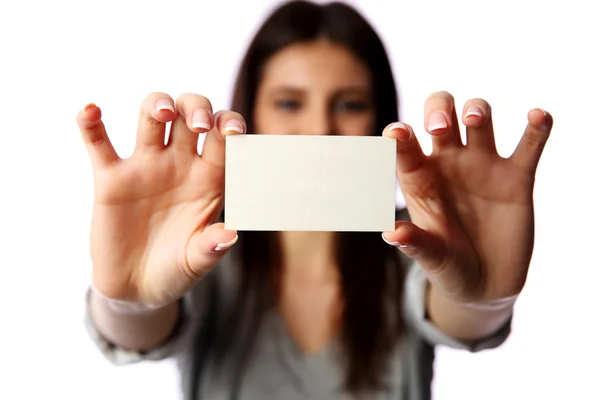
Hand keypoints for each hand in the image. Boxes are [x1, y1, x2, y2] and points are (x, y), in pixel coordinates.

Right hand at [77, 93, 245, 306]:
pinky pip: (98, 143)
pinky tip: (90, 110)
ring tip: (162, 114)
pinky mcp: (111, 179)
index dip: (230, 125)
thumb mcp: (197, 262)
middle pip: (190, 114)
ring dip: (157, 104)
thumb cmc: (176, 270)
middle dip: (197, 108)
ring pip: (150, 117)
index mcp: (208, 179)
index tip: (233, 132)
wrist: (137, 289)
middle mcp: (179, 165)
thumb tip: (231, 234)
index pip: (223, 138)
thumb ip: (212, 247)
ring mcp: (145, 168)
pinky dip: (90, 124)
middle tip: (199, 126)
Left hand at [382, 91, 552, 304]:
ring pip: (479, 118)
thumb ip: (414, 242)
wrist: (485, 284)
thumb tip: (390, 233)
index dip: (399, 136)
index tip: (396, 134)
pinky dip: (537, 127)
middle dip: (438, 110)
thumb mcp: (430, 256)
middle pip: (441, 115)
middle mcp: (449, 164)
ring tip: (473, 121)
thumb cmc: (447, 265)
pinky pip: (529, 143)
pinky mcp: (517, 178)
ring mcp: (483, 167)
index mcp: (420, 178)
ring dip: (476, 109)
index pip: (405, 148)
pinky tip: (537, 116)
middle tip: (437, 128)